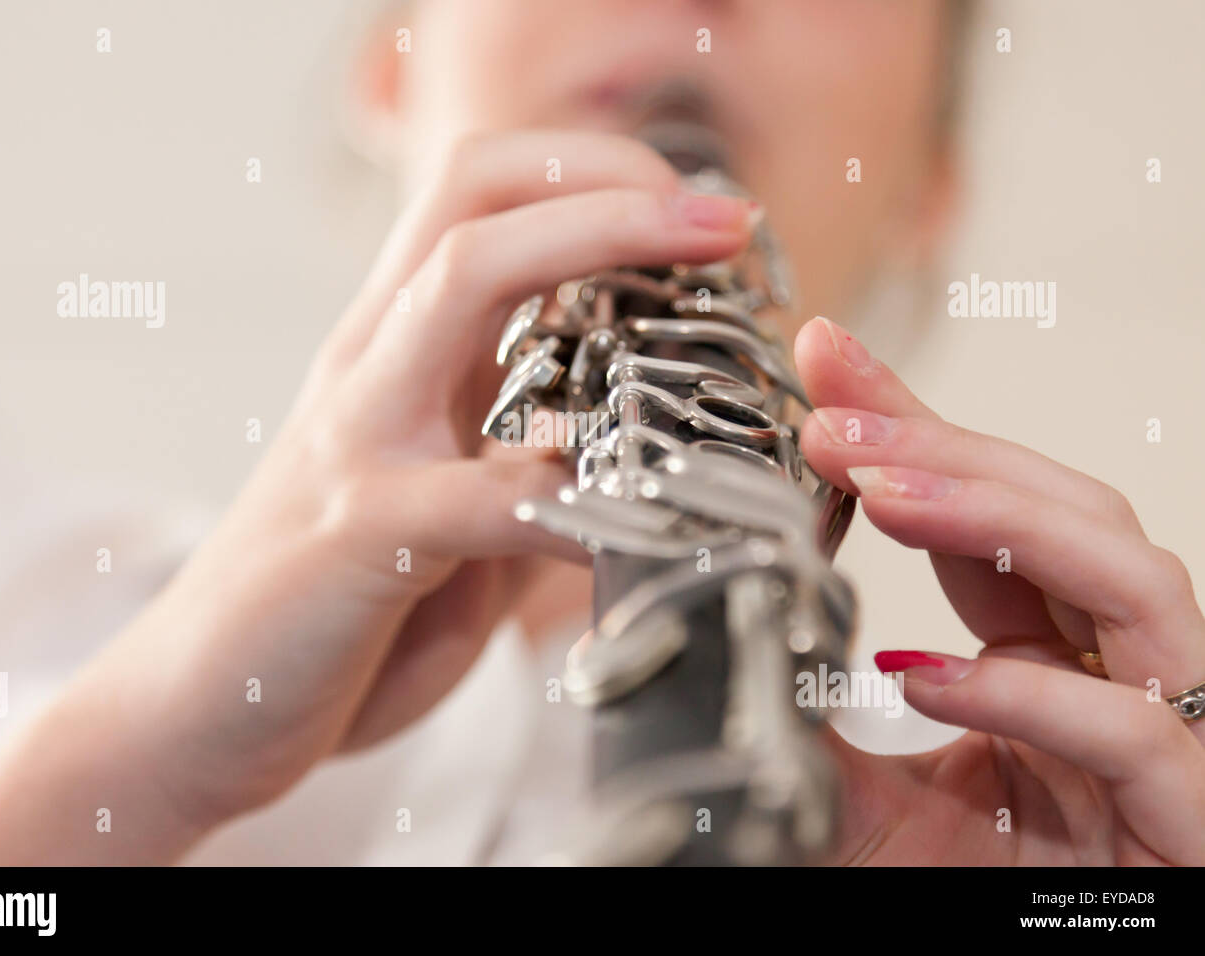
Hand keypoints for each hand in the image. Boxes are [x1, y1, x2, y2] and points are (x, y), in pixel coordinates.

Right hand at [0, 131, 761, 862]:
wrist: (189, 706)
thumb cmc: (330, 610)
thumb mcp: (438, 514)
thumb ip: (519, 472)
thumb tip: (632, 461)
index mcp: (395, 356)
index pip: (480, 203)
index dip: (594, 180)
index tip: (699, 218)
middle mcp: (372, 368)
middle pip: (475, 202)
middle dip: (610, 183)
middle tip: (722, 217)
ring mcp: (358, 438)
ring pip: (464, 281)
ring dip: (596, 250)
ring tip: (701, 276)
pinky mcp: (354, 533)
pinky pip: (484, 492)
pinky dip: (580, 495)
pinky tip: (647, 522)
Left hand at [795, 315, 1204, 864]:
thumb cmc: (943, 902)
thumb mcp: (843, 791)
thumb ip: (801, 699)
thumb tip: (731, 595)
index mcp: (1042, 666)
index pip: (988, 519)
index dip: (915, 431)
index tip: (825, 365)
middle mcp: (1114, 683)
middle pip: (1068, 516)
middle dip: (951, 447)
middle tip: (832, 416)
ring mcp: (1166, 746)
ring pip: (1131, 584)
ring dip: (1000, 520)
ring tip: (881, 489)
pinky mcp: (1189, 822)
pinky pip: (1134, 736)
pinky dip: (1031, 694)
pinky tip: (925, 674)